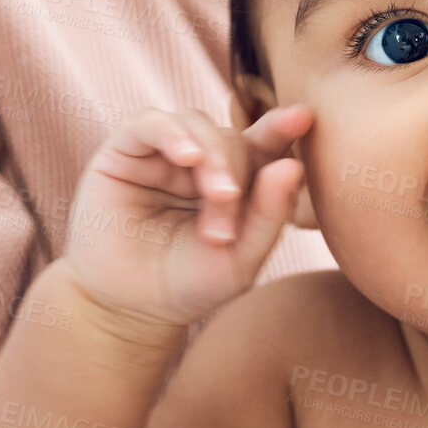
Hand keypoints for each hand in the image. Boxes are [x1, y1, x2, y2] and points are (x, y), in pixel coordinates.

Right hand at [63, 104, 312, 330]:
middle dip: (237, 175)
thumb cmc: (190, 285)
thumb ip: (270, 215)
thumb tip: (292, 164)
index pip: (265, 143)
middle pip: (232, 138)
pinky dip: (172, 133)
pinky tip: (187, 157)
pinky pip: (150, 122)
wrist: (129, 310)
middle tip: (226, 228)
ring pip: (197, 123)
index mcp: (238, 179)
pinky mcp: (124, 151)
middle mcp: (201, 159)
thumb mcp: (241, 259)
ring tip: (219, 198)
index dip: (283, 127)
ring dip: (213, 156)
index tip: (303, 117)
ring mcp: (163, 153)